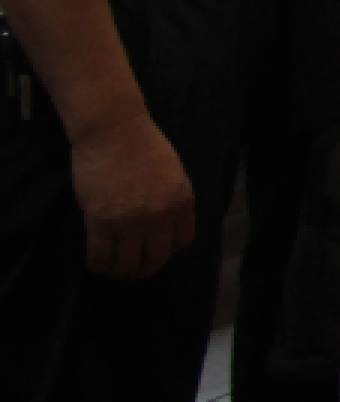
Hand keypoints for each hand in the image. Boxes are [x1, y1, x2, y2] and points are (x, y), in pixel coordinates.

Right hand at [69, 112, 193, 279]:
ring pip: (127, 263)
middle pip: (156, 258)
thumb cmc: (143, 144)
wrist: (114, 130)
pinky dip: (98, 264)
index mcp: (182, 202)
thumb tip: (166, 223)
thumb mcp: (173, 173)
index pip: (182, 242)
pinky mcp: (100, 221)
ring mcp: (130, 221)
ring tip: (113, 269)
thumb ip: (172, 199)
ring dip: (120, 271)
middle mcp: (160, 216)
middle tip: (133, 271)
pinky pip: (100, 255)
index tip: (156, 250)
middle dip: (145, 269)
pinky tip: (96, 264)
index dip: (168, 250)